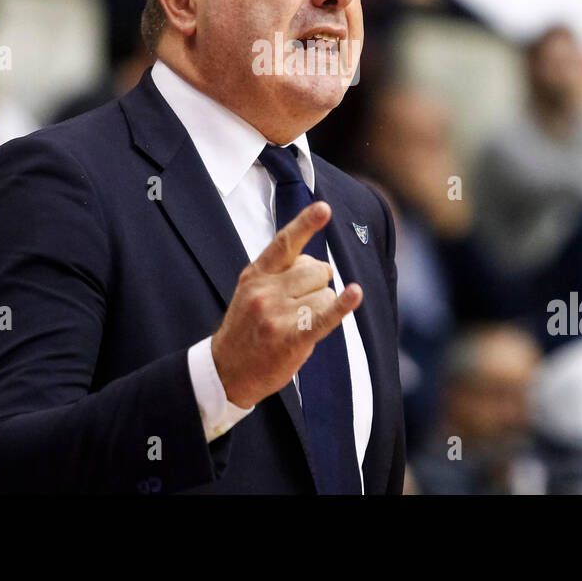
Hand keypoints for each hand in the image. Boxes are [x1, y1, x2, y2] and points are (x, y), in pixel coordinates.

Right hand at [210, 201, 362, 408]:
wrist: (226, 371)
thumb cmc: (246, 328)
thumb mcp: (251, 290)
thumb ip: (280, 272)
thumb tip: (319, 264)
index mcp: (256, 274)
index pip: (285, 243)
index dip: (306, 224)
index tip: (324, 208)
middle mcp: (265, 291)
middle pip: (317, 270)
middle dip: (319, 283)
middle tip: (302, 303)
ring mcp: (277, 315)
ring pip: (325, 293)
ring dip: (322, 307)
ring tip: (299, 322)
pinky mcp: (291, 339)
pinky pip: (323, 317)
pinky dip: (342, 306)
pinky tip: (354, 294)